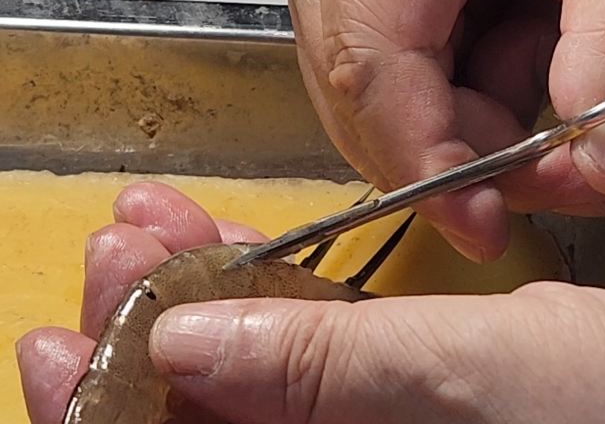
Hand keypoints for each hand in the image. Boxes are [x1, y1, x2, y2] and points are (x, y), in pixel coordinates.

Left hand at [18, 183, 604, 423]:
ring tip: (172, 231)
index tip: (99, 293)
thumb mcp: (482, 378)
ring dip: (203, 310)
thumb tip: (185, 343)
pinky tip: (257, 263)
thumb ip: (332, 371)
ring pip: (251, 396)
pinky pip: (310, 378)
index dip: (113, 392)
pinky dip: (272, 315)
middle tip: (131, 236)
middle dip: (153, 328)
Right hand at [267, 0, 604, 261]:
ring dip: (488, 116)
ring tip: (554, 37)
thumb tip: (596, 163)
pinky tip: (523, 35)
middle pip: (375, 106)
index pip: (375, 65)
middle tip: (580, 144)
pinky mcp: (358, 0)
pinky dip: (479, 95)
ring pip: (391, 114)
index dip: (429, 164)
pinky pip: (409, 94)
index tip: (491, 225)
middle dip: (480, 150)